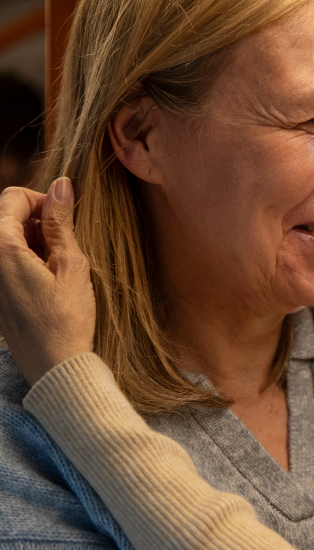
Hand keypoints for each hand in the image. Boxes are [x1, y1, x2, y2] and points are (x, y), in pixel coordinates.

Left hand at [0, 178, 95, 384]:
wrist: (54, 365)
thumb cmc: (67, 319)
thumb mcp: (72, 265)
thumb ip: (62, 222)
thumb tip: (61, 184)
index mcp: (1, 248)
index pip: (13, 197)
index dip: (44, 200)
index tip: (68, 217)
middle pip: (8, 217)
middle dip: (40, 221)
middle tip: (68, 245)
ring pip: (10, 239)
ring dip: (36, 241)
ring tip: (61, 266)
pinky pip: (8, 261)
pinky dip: (30, 260)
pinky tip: (51, 280)